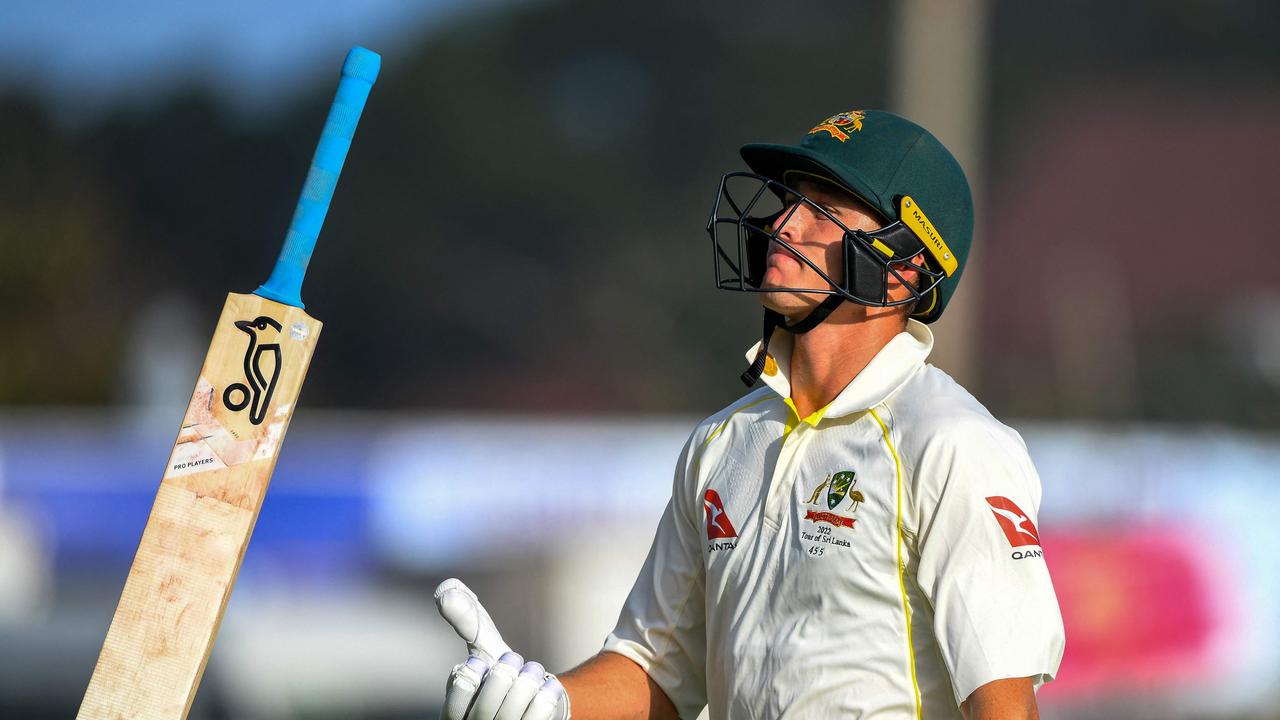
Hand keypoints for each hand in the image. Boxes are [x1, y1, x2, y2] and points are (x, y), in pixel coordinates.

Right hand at [435, 578, 570, 719]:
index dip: (468, 675)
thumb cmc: (500, 675)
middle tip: (513, 660)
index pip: (454, 698)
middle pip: (485, 708)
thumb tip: (447, 589)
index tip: (479, 662)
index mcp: (455, 715)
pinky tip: (549, 685)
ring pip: (510, 716)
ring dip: (526, 683)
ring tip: (533, 671)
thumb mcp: (482, 647)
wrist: (533, 705)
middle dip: (503, 676)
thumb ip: (466, 621)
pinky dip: (545, 698)